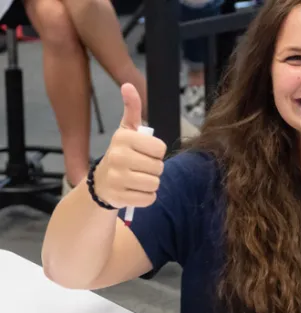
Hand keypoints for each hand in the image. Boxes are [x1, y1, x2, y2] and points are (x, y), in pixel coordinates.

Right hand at [93, 83, 166, 208]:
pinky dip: (146, 197)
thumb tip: (128, 85)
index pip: (160, 149)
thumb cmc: (121, 153)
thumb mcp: (126, 131)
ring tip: (137, 179)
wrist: (101, 183)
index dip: (156, 153)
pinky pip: (149, 199)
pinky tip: (134, 191)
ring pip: (155, 184)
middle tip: (139, 168)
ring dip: (151, 184)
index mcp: (123, 138)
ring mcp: (116, 178)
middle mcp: (117, 156)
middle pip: (159, 168)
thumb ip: (132, 109)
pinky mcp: (119, 197)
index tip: (144, 153)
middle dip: (154, 169)